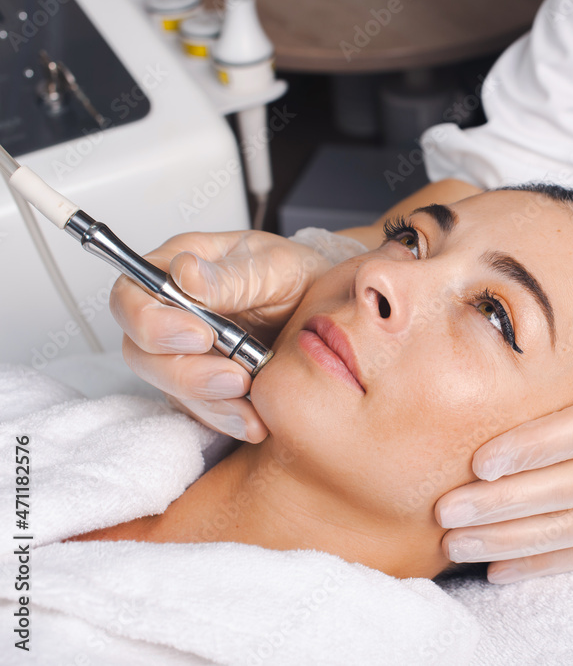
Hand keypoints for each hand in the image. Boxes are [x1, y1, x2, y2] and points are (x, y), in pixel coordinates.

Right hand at [110, 230, 342, 441]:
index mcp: (176, 270)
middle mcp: (171, 314)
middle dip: (185, 372)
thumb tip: (185, 275)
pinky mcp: (204, 386)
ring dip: (210, 401)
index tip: (200, 336)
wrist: (327, 311)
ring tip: (251, 400)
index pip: (131, 298)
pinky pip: (203, 410)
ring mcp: (185, 354)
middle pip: (141, 352)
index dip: (152, 323)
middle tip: (235, 377)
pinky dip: (228, 419)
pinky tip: (254, 421)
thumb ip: (230, 276)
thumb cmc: (293, 275)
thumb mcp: (273, 265)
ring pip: (170, 387)